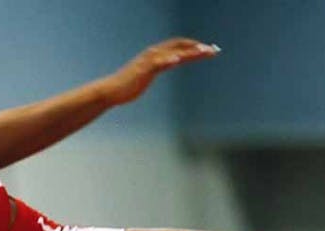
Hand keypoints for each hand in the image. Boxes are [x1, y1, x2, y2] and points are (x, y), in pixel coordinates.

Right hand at [101, 38, 218, 105]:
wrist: (111, 91)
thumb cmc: (127, 86)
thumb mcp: (147, 74)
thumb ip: (158, 67)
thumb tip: (166, 65)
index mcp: (156, 55)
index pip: (179, 47)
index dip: (194, 47)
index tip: (208, 51)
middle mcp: (154, 54)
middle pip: (180, 46)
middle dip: (197, 47)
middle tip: (214, 50)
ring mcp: (149, 61)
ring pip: (173, 52)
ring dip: (189, 51)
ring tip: (203, 51)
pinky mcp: (143, 70)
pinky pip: (158, 62)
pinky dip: (169, 59)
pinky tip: (179, 59)